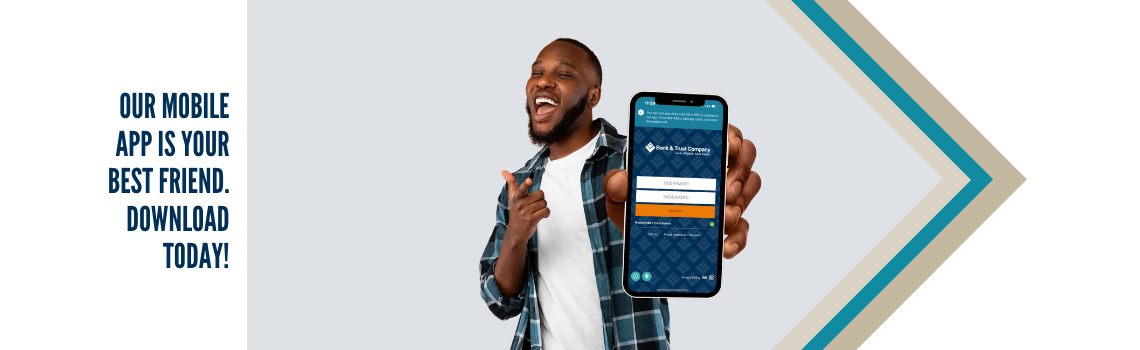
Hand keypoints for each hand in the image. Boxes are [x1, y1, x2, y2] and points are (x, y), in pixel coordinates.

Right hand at [501, 171, 549, 244]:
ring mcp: (525, 213)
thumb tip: (503, 170)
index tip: (529, 180)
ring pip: (544, 203)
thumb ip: (511, 183)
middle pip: (540, 194)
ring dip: (543, 207)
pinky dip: (546, 213)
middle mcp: (520, 204)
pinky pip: (546, 211)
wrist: (516, 232)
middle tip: (533, 205)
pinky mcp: (532, 220)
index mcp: (516, 197)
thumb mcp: (513, 198)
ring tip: (536, 212)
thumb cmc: (516, 211)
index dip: (526, 184)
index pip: (521, 189)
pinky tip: (542, 216)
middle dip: (540, 199)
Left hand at [604, 124, 760, 258]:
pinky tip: (724, 247)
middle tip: (727, 190)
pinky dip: (737, 238)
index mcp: (694, 150)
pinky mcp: (724, 223)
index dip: (732, 136)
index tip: (728, 147)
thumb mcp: (622, 190)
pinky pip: (741, 228)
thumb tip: (619, 180)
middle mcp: (715, 168)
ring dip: (741, 203)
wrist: (638, 230)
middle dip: (740, 173)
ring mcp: (724, 195)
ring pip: (748, 189)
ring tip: (724, 218)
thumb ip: (616, 183)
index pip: (724, 132)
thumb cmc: (636, 200)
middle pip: (745, 158)